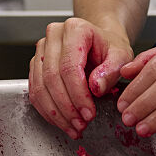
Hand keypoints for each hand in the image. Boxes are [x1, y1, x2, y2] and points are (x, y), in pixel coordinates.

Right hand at [28, 17, 133, 139]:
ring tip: (72, 127)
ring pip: (40, 86)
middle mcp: (54, 35)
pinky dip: (47, 110)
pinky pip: (34, 90)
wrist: (100, 42)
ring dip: (55, 112)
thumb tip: (96, 87)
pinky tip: (61, 121)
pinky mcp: (36, 63)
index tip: (89, 113)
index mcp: (75, 29)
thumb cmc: (110, 47)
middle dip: (66, 107)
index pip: (69, 66)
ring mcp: (42, 48)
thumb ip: (111, 70)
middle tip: (81, 124)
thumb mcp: (121, 56)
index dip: (78, 95)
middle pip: (52, 77)